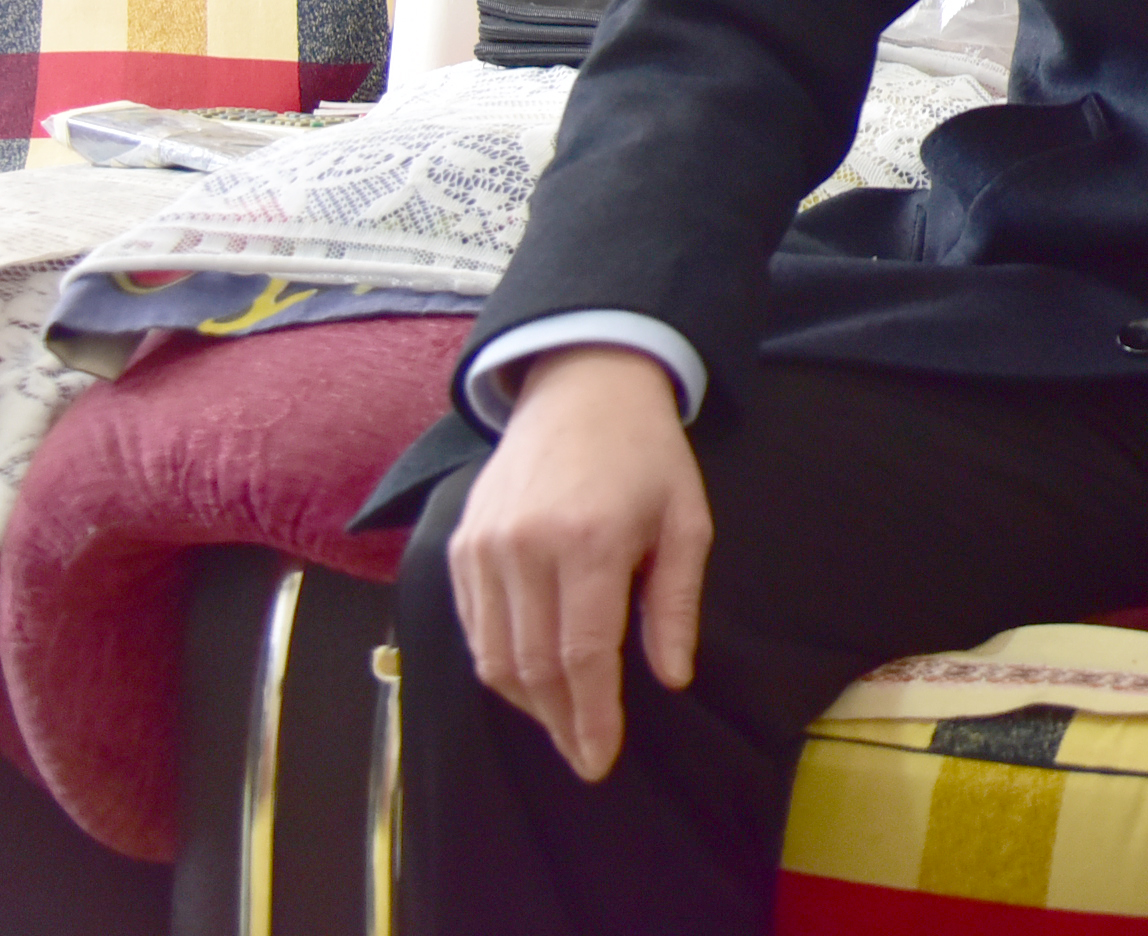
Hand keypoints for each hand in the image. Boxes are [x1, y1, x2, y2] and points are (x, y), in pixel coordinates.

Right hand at [446, 346, 711, 781]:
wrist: (583, 388)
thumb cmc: (647, 456)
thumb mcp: (687, 520)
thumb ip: (675, 603)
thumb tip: (672, 677)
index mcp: (588, 541)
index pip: (583, 655)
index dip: (591, 717)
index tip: (600, 759)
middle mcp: (524, 548)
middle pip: (533, 666)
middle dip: (560, 721)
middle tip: (584, 755)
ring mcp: (483, 547)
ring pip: (493, 656)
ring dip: (527, 701)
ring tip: (563, 723)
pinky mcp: (459, 545)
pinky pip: (471, 627)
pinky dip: (497, 663)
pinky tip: (530, 678)